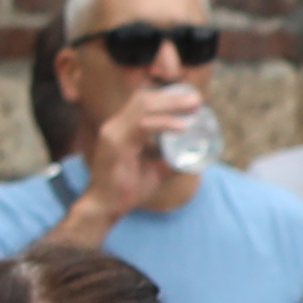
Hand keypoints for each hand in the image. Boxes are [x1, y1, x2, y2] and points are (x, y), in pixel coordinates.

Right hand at [81, 65, 199, 215]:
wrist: (104, 206)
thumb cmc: (127, 189)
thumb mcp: (154, 171)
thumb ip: (169, 161)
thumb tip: (192, 159)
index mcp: (121, 128)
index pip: (142, 102)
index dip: (167, 97)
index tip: (192, 100)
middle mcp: (115, 126)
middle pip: (143, 99)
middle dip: (172, 96)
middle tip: (198, 99)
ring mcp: (114, 133)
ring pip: (142, 107)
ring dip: (171, 104)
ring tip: (194, 106)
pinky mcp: (116, 144)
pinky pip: (142, 126)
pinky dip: (163, 123)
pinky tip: (181, 127)